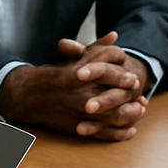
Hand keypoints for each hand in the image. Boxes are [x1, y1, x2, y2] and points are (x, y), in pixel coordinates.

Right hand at [0, 32, 145, 138]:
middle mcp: (83, 90)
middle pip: (119, 91)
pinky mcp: (80, 126)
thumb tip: (114, 35)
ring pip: (117, 114)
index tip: (130, 71)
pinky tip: (131, 129)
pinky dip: (122, 132)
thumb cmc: (54, 76)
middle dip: (131, 91)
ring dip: (132, 113)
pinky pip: (107, 132)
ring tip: (140, 109)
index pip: (113, 64)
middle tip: (138, 91)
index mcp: (82, 70)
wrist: (28, 96)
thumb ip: (96, 48)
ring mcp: (82, 110)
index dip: (124, 67)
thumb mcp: (73, 58)